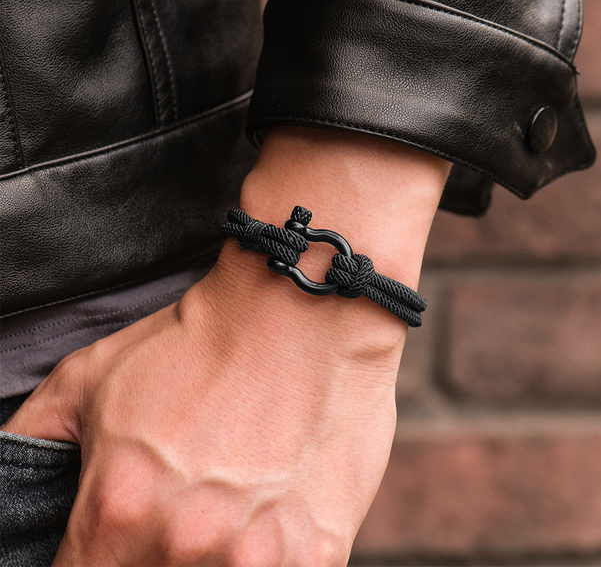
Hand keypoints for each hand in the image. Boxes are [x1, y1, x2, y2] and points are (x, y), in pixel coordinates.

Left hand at [1, 128, 449, 565]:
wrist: (307, 308)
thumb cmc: (205, 335)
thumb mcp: (93, 375)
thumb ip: (31, 443)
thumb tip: (7, 482)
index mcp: (119, 508)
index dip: (87, 562)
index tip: (108, 545)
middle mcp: (185, 545)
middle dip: (147, 557)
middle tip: (176, 510)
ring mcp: (260, 558)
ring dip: (212, 559)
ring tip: (227, 507)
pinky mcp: (320, 555)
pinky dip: (266, 557)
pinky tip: (270, 512)